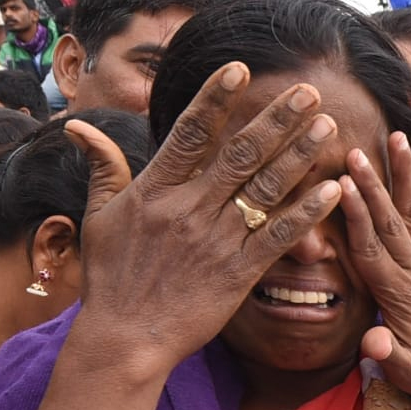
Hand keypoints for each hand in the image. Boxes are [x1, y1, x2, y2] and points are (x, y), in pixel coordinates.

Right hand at [63, 62, 343, 371]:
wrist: (126, 340)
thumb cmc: (111, 279)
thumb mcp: (97, 218)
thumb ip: (102, 169)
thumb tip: (77, 127)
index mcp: (156, 190)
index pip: (192, 133)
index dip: (218, 99)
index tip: (242, 69)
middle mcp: (190, 209)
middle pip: (242, 154)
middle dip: (278, 119)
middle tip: (308, 90)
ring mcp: (217, 240)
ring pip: (267, 189)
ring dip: (300, 155)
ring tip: (327, 125)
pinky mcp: (239, 272)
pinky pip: (279, 236)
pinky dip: (307, 213)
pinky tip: (333, 189)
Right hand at [339, 131, 410, 396]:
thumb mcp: (409, 373)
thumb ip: (389, 355)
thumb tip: (373, 344)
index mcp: (398, 295)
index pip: (372, 250)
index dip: (357, 218)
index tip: (344, 187)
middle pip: (389, 221)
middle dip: (373, 185)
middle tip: (355, 151)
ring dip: (402, 174)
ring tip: (395, 136)